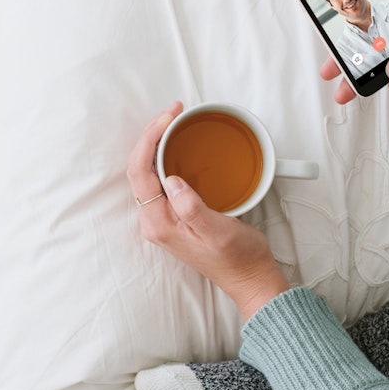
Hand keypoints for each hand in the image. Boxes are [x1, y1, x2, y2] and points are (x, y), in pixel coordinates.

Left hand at [128, 103, 290, 319]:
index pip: (140, 171)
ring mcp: (163, 218)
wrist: (250, 278)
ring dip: (157, 142)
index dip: (149, 138)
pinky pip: (160, 179)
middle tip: (173, 111)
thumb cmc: (239, 259)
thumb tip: (172, 180)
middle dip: (151, 134)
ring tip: (174, 120)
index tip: (169, 117)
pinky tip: (178, 144)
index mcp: (159, 223)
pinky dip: (166, 155)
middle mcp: (154, 220)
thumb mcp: (219, 232)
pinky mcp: (174, 215)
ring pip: (147, 171)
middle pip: (138, 167)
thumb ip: (192, 208)